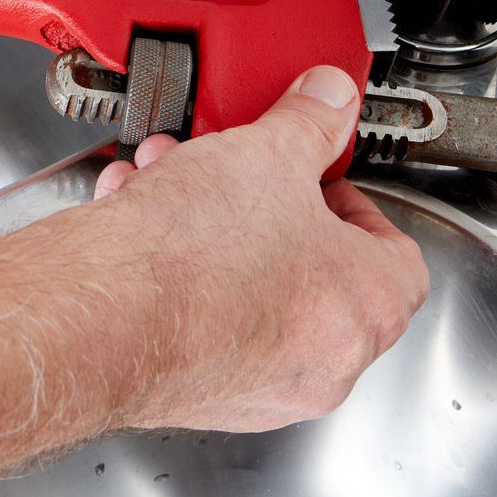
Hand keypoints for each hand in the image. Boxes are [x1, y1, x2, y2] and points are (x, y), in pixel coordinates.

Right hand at [91, 65, 429, 432]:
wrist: (100, 317)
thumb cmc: (193, 258)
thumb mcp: (268, 153)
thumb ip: (312, 121)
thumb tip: (329, 101)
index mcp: (367, 307)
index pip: (396, 253)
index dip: (353, 201)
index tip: (315, 176)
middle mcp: (325, 362)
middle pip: (312, 268)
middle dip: (263, 206)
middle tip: (236, 172)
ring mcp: (263, 387)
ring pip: (250, 292)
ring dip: (213, 232)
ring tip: (170, 185)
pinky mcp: (200, 395)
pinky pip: (203, 322)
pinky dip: (178, 275)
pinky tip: (141, 224)